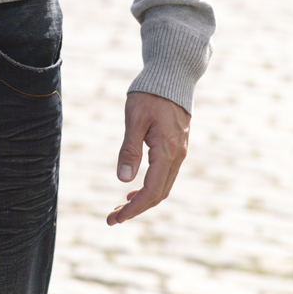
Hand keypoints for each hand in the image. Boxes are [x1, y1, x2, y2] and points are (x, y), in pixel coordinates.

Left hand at [107, 91, 189, 224]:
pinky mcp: (177, 146)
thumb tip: (123, 180)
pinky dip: (151, 187)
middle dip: (136, 208)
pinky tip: (134, 188)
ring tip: (120, 207)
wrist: (173, 74)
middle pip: (158, 194)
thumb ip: (130, 149)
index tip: (115, 219)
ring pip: (163, 186)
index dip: (134, 209)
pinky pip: (166, 175)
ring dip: (143, 200)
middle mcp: (177, 155)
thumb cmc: (150, 94)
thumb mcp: (135, 119)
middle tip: (112, 217)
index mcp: (167, 151)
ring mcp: (180, 152)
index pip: (151, 191)